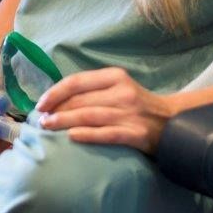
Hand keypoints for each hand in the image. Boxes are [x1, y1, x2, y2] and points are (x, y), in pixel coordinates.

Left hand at [35, 67, 171, 153]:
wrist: (172, 122)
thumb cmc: (136, 105)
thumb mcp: (118, 87)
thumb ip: (93, 89)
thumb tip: (56, 98)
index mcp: (115, 76)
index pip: (77, 81)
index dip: (55, 92)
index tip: (41, 104)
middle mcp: (122, 92)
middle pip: (80, 100)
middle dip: (55, 109)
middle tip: (40, 119)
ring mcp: (129, 113)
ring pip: (88, 115)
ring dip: (63, 121)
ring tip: (47, 127)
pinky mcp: (135, 133)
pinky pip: (105, 134)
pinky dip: (86, 135)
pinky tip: (71, 136)